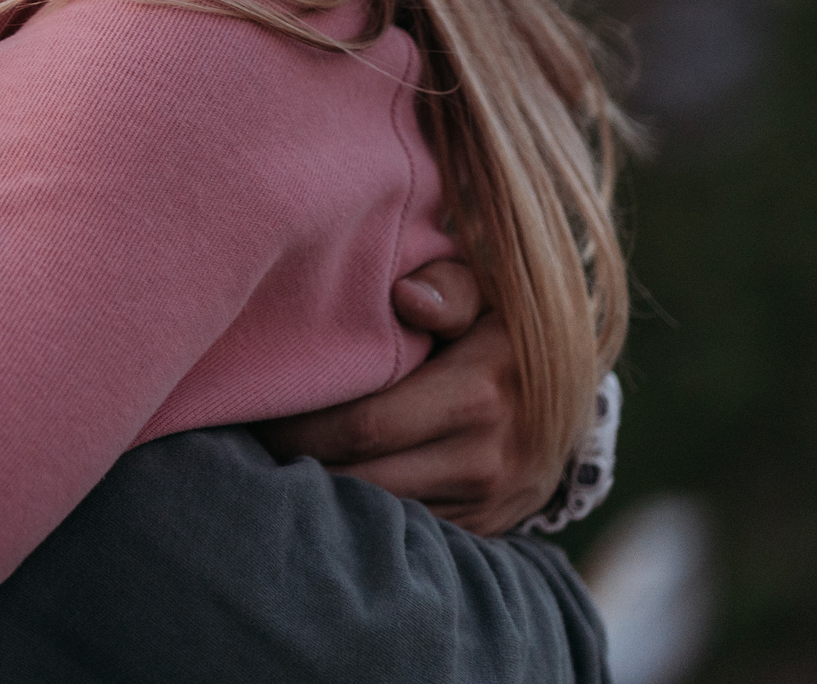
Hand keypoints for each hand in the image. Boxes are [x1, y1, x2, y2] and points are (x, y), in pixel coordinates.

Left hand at [253, 258, 562, 534]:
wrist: (572, 392)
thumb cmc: (505, 325)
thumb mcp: (489, 290)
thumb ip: (449, 287)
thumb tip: (407, 297)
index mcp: (479, 393)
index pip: (361, 424)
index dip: (296, 423)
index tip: (252, 408)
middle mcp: (483, 459)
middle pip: (357, 475)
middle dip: (291, 462)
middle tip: (244, 436)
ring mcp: (484, 504)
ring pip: (375, 512)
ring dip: (317, 494)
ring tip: (269, 461)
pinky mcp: (480, 530)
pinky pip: (402, 531)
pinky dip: (355, 515)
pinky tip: (319, 486)